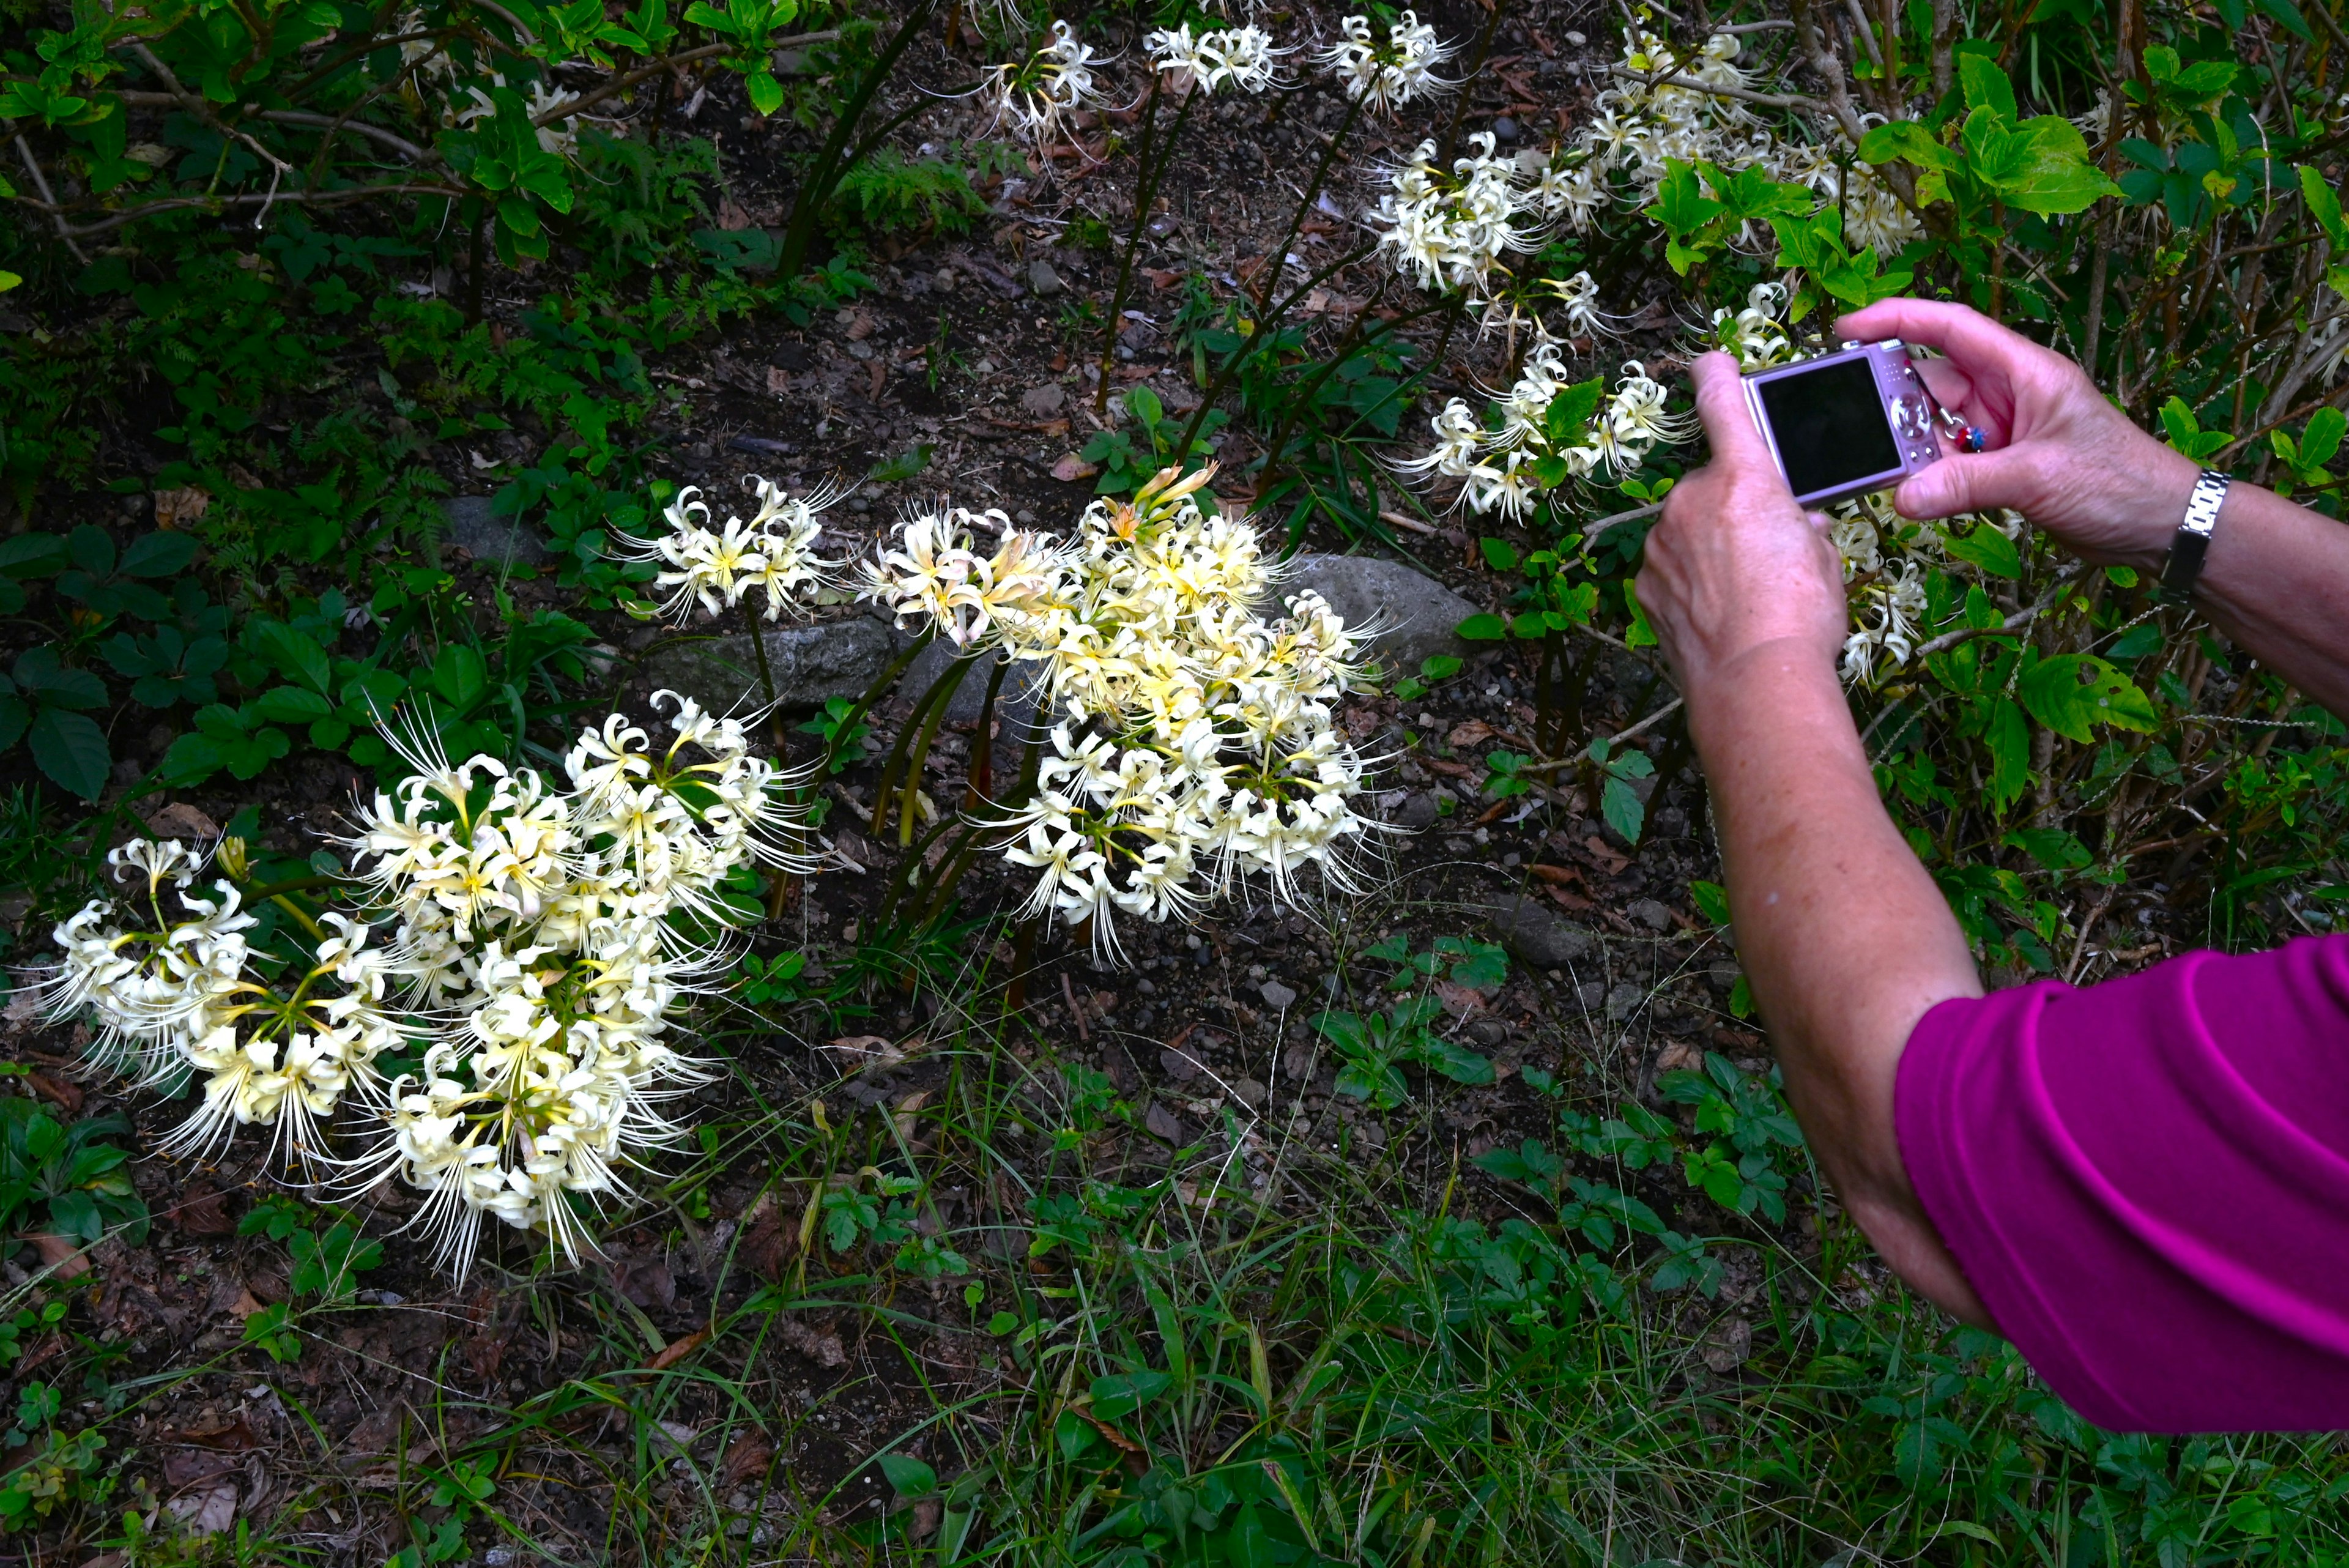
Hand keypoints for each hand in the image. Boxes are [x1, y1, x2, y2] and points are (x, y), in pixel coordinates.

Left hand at [1637, 352, 1847, 691]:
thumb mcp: (1822, 553)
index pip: (1723, 405)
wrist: (1755, 679)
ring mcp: (1662, 542)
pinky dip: (1689, 583)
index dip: (1716, 377)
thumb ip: (1801, 522)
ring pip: (1687, 530)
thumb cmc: (1799, 614)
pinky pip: (1670, 569)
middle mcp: (1693, 499)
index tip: (1709, 363)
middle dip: (1734, 509)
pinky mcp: (1646, 583)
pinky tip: (1717, 612)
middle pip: (1712, 487)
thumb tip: (1796, 523)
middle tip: (1764, 551)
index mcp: (1745, 477)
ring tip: (1744, 592)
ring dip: (1709, 548)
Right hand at [1837, 298, 2199, 567]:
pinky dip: (1928, 476)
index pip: (1952, 328)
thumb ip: (1966, 484)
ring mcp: (2002, 432)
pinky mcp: (2000, 467)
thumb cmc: (2122, 482)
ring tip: (1884, 467)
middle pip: (1932, 380)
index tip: (1849, 329)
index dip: (1898, 319)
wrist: (2161, 526)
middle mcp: (2009, 395)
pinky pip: (1947, 463)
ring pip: (1935, 427)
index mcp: (2025, 372)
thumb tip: (1904, 496)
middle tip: (1853, 421)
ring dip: (1911, 447)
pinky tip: (1913, 492)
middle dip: (1892, 398)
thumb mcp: (2038, 477)